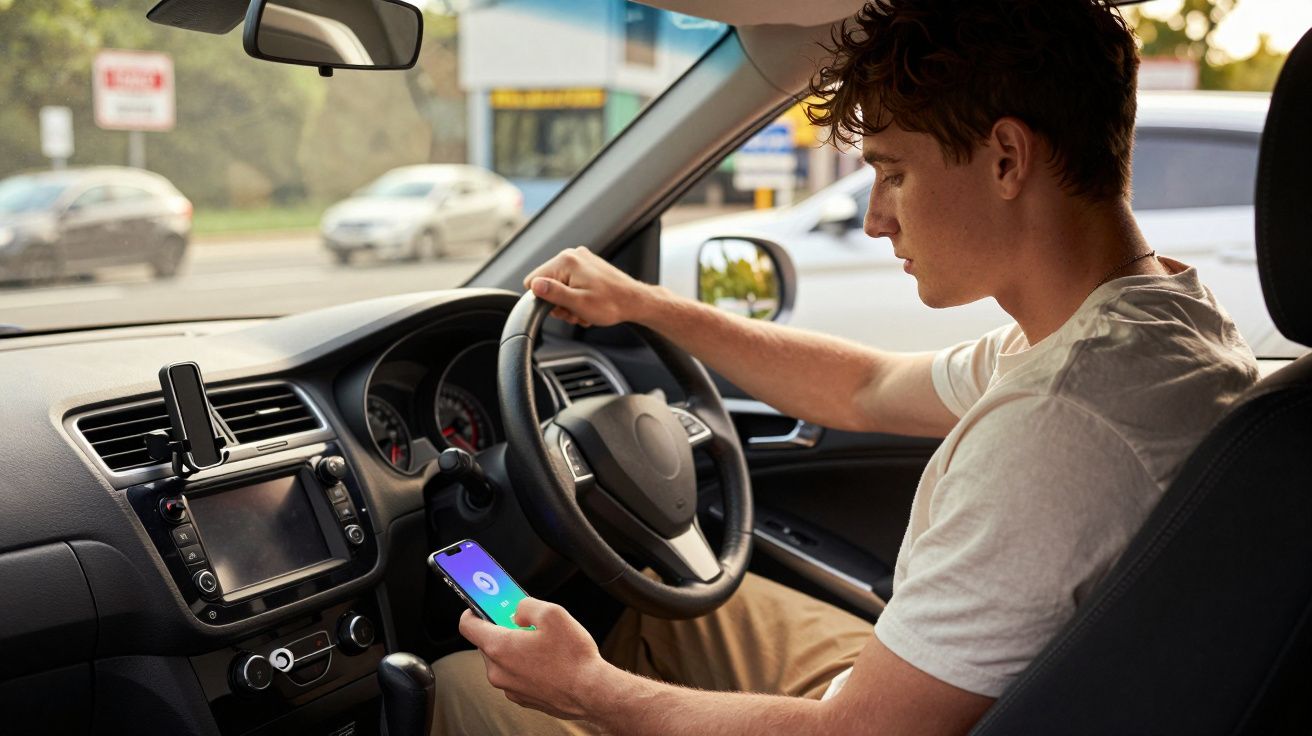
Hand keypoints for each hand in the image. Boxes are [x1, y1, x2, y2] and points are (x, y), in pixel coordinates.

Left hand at [457, 598, 616, 719]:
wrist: (592, 693)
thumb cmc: (573, 657)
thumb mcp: (552, 613)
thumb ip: (526, 605)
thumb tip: (517, 610)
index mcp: (499, 647)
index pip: (467, 625)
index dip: (473, 610)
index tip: (483, 604)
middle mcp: (498, 671)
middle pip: (487, 642)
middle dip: (502, 629)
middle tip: (523, 621)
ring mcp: (509, 688)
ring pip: (502, 660)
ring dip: (515, 648)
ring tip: (542, 642)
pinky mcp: (522, 698)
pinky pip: (515, 675)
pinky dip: (524, 665)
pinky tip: (547, 660)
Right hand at [522, 246, 652, 327]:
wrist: (635, 302)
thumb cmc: (611, 304)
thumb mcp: (578, 303)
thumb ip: (554, 293)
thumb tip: (534, 285)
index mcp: (566, 261)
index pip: (532, 281)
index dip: (543, 299)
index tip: (562, 307)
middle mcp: (572, 255)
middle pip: (546, 283)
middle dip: (558, 302)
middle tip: (575, 311)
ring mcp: (581, 259)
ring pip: (559, 285)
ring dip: (568, 302)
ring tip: (584, 309)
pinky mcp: (587, 266)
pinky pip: (571, 283)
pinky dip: (576, 296)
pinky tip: (589, 303)